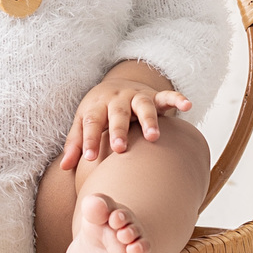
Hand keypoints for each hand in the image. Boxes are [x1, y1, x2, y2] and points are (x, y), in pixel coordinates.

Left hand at [60, 61, 191, 169]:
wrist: (115, 85)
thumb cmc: (98, 112)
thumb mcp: (83, 122)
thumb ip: (75, 143)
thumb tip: (63, 167)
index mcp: (97, 106)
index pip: (91, 122)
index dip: (90, 138)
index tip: (89, 157)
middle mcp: (117, 99)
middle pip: (117, 114)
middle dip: (119, 130)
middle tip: (120, 148)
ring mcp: (137, 96)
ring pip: (143, 106)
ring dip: (148, 120)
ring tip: (153, 136)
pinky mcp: (154, 96)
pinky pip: (167, 96)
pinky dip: (177, 99)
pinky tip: (188, 105)